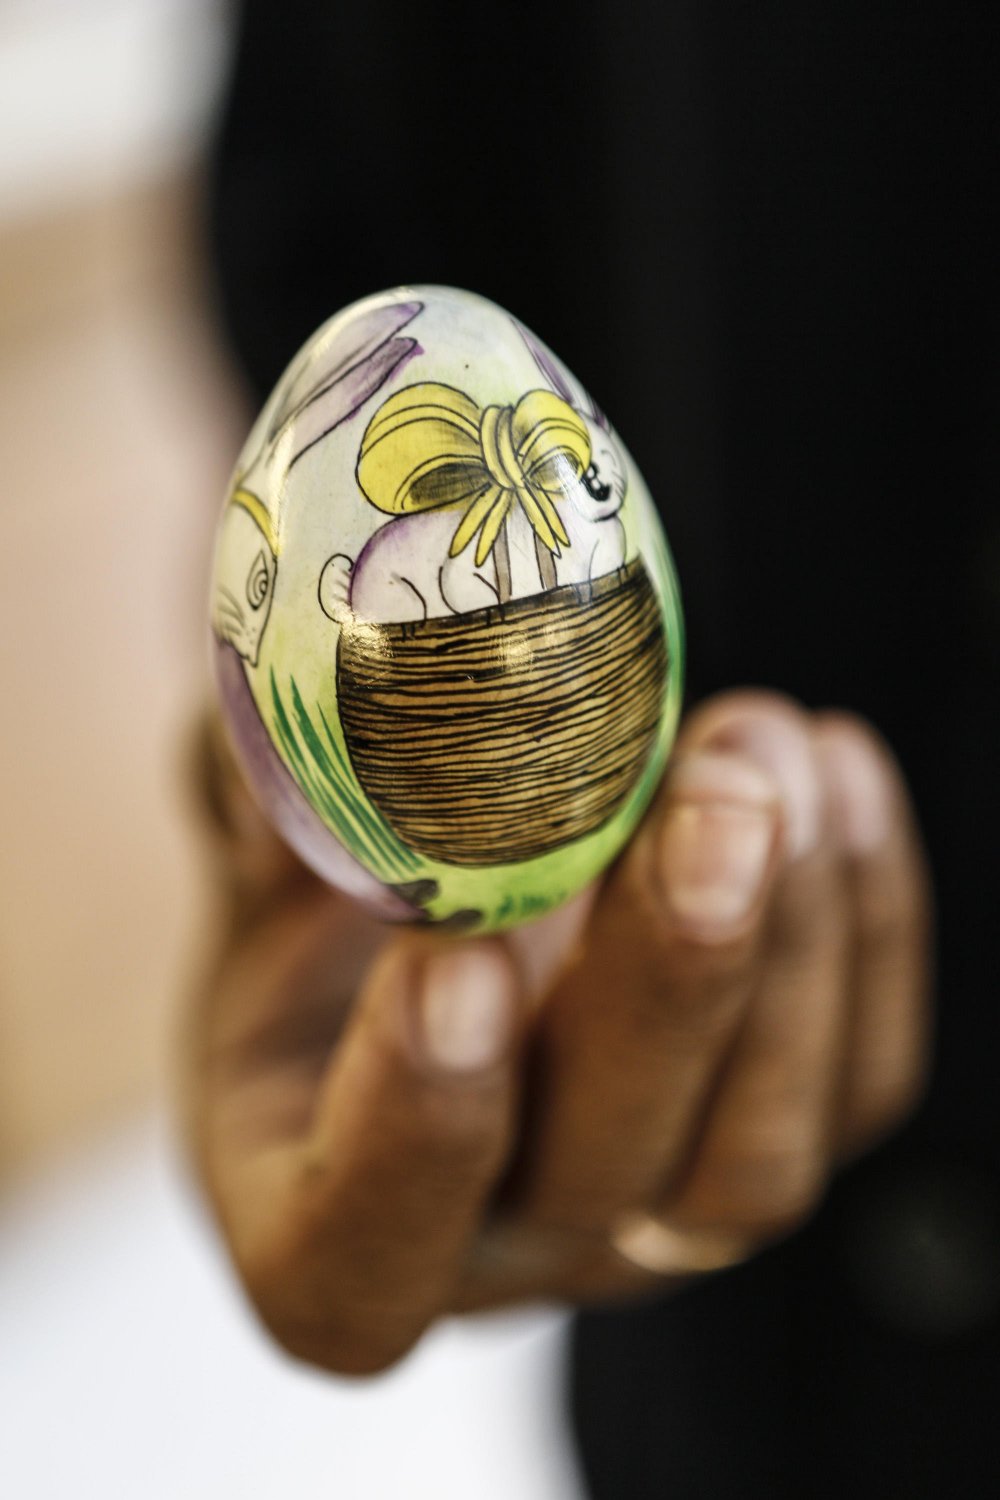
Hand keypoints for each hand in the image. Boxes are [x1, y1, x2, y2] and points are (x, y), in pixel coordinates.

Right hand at [184, 691, 930, 1373]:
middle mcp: (505, 1259)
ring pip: (757, 1158)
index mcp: (323, 1230)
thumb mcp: (249, 876)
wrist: (433, 942)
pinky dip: (869, 925)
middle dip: (669, 985)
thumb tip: (286, 711)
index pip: (363, 1248)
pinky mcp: (768, 1138)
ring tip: (765, 755)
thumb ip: (249, 807)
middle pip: (602, 1185)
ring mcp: (651, 1219)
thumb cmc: (315, 934)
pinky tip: (834, 773)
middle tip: (710, 805)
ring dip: (794, 945)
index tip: (457, 956)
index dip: (416, 1127)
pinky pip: (858, 1079)